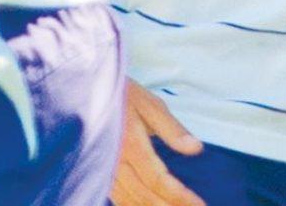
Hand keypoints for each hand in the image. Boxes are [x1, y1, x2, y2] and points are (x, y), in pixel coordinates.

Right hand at [110, 79, 204, 205]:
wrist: (85, 92)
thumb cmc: (123, 94)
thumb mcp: (152, 104)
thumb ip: (173, 130)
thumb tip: (197, 149)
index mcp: (131, 146)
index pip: (158, 181)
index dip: (179, 197)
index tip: (200, 205)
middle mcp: (115, 164)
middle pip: (144, 197)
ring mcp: (103, 172)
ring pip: (129, 202)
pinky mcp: (98, 174)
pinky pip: (118, 198)